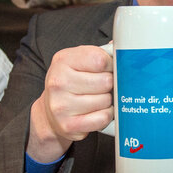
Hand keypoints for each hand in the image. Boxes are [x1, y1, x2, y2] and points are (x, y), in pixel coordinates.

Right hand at [26, 45, 113, 161]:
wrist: (51, 111)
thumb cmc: (71, 83)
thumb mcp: (79, 61)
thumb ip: (100, 54)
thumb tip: (122, 48)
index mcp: (63, 60)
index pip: (100, 60)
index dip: (111, 65)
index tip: (107, 69)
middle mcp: (59, 82)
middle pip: (106, 81)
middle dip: (109, 84)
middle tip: (102, 86)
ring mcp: (62, 105)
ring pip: (106, 100)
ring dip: (107, 101)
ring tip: (97, 99)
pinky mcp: (69, 125)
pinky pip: (102, 118)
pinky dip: (105, 115)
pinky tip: (96, 111)